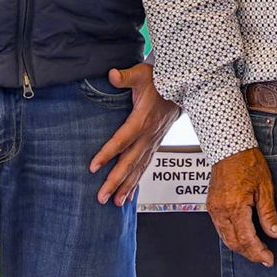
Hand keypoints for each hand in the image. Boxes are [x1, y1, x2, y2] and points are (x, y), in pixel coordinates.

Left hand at [89, 62, 180, 206]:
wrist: (182, 85)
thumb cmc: (159, 79)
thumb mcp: (142, 73)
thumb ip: (126, 77)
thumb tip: (112, 75)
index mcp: (142, 120)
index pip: (122, 140)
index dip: (108, 154)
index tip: (93, 167)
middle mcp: (148, 135)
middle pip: (130, 162)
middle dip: (115, 181)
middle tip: (101, 197)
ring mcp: (153, 142)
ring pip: (139, 168)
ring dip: (127, 187)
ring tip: (115, 203)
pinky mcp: (155, 144)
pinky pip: (145, 166)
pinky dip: (137, 181)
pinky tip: (129, 194)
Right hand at [207, 146, 276, 265]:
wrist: (229, 148)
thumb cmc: (248, 163)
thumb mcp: (265, 187)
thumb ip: (268, 213)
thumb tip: (275, 234)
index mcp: (235, 206)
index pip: (247, 239)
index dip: (259, 252)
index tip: (269, 260)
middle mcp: (221, 211)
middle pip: (234, 243)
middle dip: (250, 254)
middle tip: (265, 259)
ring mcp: (214, 209)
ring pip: (225, 239)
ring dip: (240, 248)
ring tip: (256, 252)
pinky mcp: (211, 206)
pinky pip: (220, 229)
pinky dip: (232, 238)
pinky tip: (243, 239)